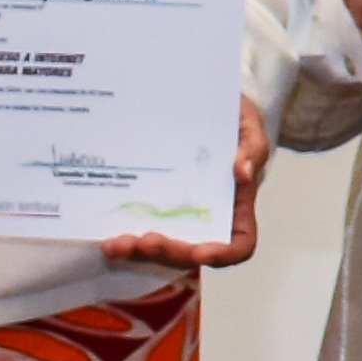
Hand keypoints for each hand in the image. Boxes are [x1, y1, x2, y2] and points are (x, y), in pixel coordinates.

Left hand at [110, 99, 273, 269]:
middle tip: (145, 241)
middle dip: (168, 252)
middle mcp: (206, 220)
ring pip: (161, 250)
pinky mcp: (151, 211)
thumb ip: (252, 146)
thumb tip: (243, 171)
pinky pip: (140, 235)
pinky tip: (108, 239)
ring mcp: (176, 218)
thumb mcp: (249, 125)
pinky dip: (125, 243)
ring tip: (117, 245)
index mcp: (236, 206)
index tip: (201, 253)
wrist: (199, 107)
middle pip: (191, 253)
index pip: (238, 243)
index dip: (222, 253)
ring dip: (139, 253)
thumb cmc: (231, 119)